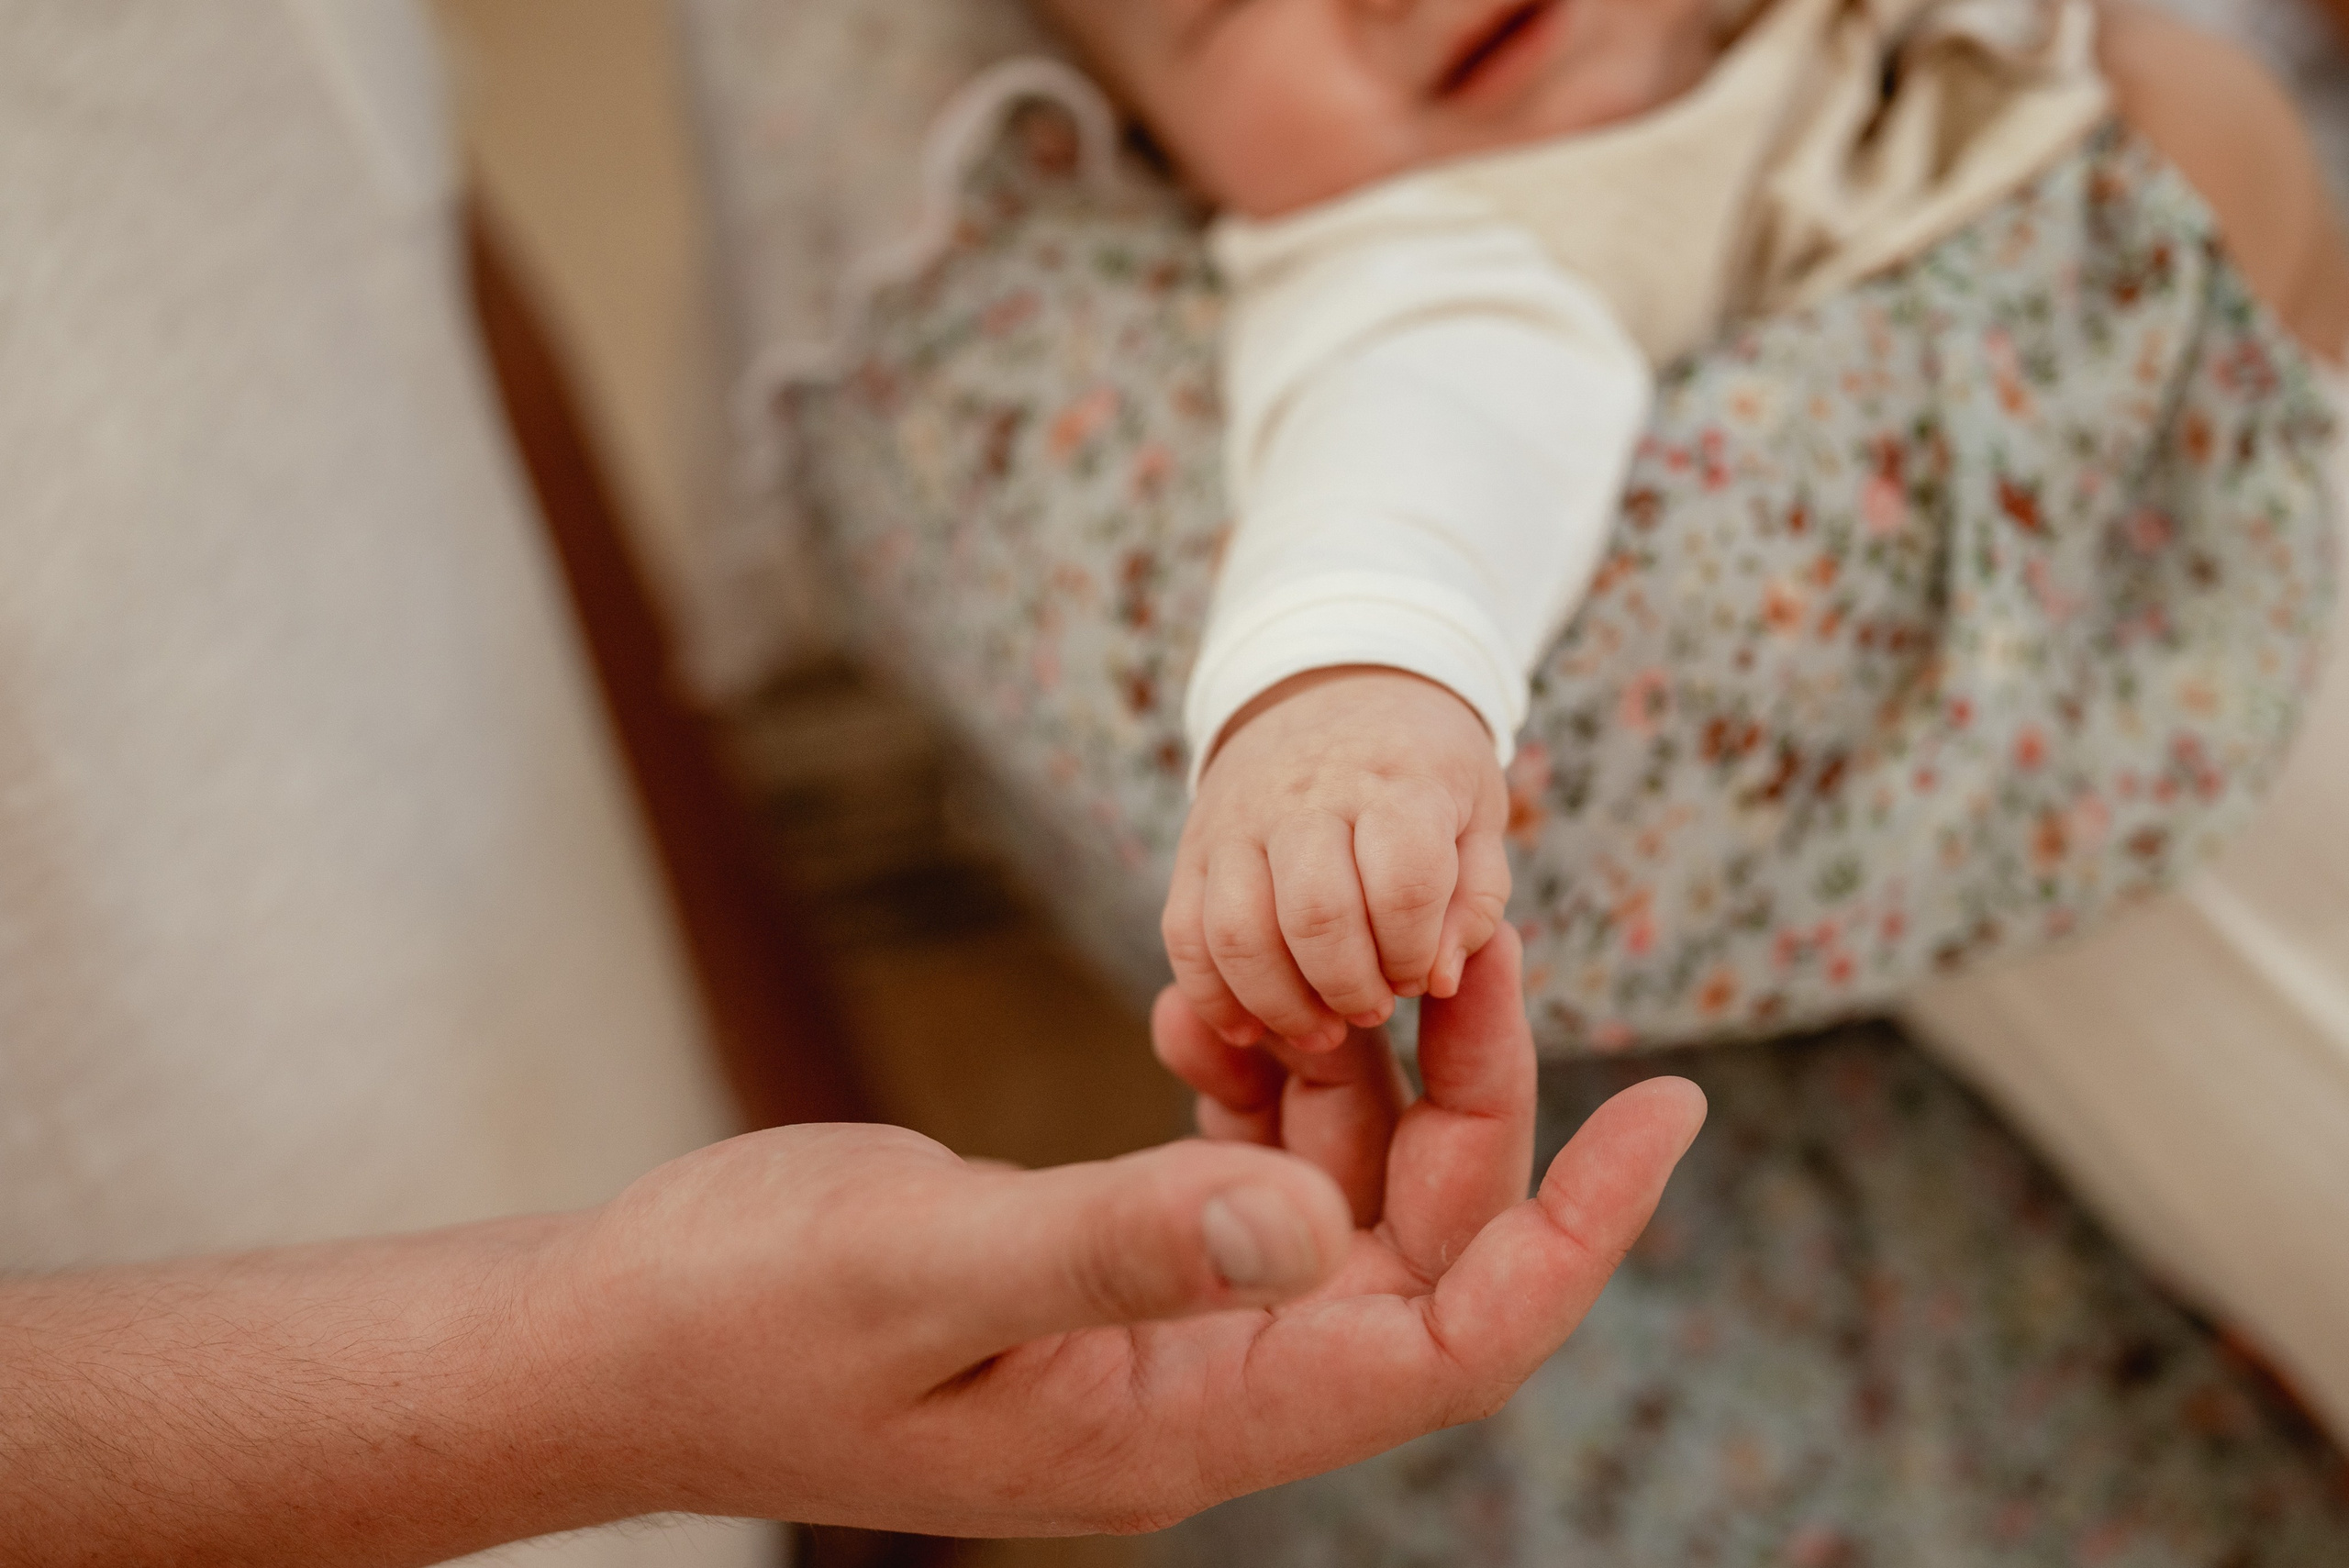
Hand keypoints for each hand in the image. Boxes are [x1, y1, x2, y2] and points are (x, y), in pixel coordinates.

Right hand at [555, 929, 1703, 1536]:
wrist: (617, 1339)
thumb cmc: (738, 1320)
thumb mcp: (923, 1267)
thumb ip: (1118, 1240)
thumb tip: (1313, 1216)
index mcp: (1185, 1423)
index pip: (1446, 1343)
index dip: (1573, 1234)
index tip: (1668, 1104)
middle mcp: (1201, 1390)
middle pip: (1416, 1253)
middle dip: (1474, 1100)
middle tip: (1487, 931)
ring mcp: (1158, 1337)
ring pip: (1338, 1207)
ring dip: (1370, 1078)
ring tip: (1372, 942)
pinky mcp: (1110, 1280)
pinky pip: (1243, 1183)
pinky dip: (1263, 1091)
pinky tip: (1228, 1013)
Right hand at [1165, 666, 1511, 1050]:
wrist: (1333, 689)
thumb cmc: (1420, 773)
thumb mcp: (1477, 814)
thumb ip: (1475, 901)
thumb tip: (1437, 981)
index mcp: (1397, 781)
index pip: (1403, 883)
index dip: (1414, 951)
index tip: (1420, 973)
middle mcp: (1310, 794)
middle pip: (1316, 915)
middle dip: (1350, 986)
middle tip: (1374, 1008)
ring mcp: (1240, 819)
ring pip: (1237, 932)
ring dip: (1281, 1002)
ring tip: (1322, 1028)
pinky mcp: (1195, 846)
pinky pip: (1183, 934)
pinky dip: (1209, 995)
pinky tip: (1249, 1029)